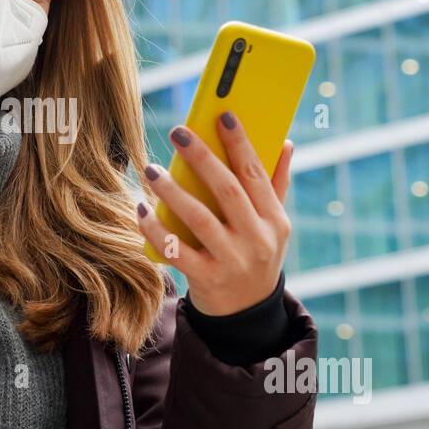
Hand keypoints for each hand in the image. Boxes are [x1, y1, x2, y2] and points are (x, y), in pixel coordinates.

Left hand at [135, 112, 293, 316]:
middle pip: (227, 191)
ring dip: (172, 191)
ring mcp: (231, 261)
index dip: (241, 143)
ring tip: (151, 169)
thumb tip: (286, 142)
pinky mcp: (206, 279)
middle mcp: (256, 239)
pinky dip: (155, 229)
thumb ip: (276, 185)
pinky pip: (175, 250)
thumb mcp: (273, 225)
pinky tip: (141, 208)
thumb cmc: (256, 255)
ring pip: (199, 219)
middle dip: (202, 158)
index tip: (223, 115)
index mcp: (275, 220)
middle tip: (178, 132)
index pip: (257, 174)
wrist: (246, 313)